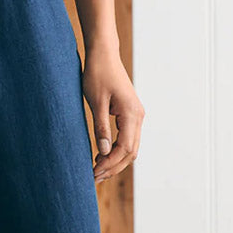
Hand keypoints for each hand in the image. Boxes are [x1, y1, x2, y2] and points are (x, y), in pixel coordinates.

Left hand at [81, 46, 144, 182]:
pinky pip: (127, 139)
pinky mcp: (130, 115)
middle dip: (113, 167)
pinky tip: (101, 156)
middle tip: (93, 178)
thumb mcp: (96, 102)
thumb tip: (103, 152)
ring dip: (115, 161)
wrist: (104, 54)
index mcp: (132, 114)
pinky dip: (116, 151)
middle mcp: (138, 117)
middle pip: (130, 153)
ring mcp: (136, 116)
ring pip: (130, 148)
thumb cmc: (98, 74)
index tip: (93, 172)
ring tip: (97, 171)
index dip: (109, 163)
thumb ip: (101, 127)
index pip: (124, 148)